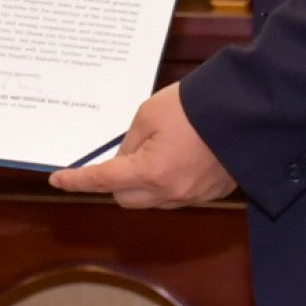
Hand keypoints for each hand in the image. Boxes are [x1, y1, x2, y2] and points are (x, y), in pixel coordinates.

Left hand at [49, 82, 235, 209]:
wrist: (246, 110)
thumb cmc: (196, 105)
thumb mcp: (149, 114)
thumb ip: (129, 142)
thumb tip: (123, 160)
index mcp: (150, 171)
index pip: (102, 181)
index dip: (77, 180)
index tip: (59, 179)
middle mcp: (170, 192)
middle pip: (125, 198)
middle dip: (115, 181)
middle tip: (120, 155)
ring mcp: (192, 196)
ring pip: (151, 200)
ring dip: (142, 183)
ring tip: (157, 149)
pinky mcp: (210, 194)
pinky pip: (177, 196)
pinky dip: (168, 182)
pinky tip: (178, 157)